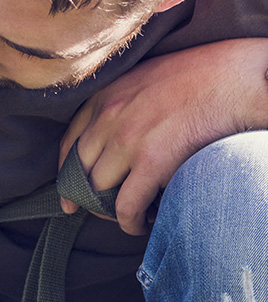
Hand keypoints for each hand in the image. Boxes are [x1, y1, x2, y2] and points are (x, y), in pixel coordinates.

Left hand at [59, 38, 267, 235]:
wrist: (236, 78)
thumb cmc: (200, 76)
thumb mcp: (144, 79)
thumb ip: (123, 105)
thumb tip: (116, 137)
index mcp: (104, 96)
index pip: (69, 143)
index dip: (66, 174)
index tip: (67, 195)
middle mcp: (108, 117)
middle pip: (80, 170)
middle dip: (87, 197)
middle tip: (101, 212)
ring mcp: (127, 139)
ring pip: (99, 190)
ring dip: (109, 211)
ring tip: (128, 217)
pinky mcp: (152, 161)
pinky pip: (126, 206)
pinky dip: (129, 222)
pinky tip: (141, 224)